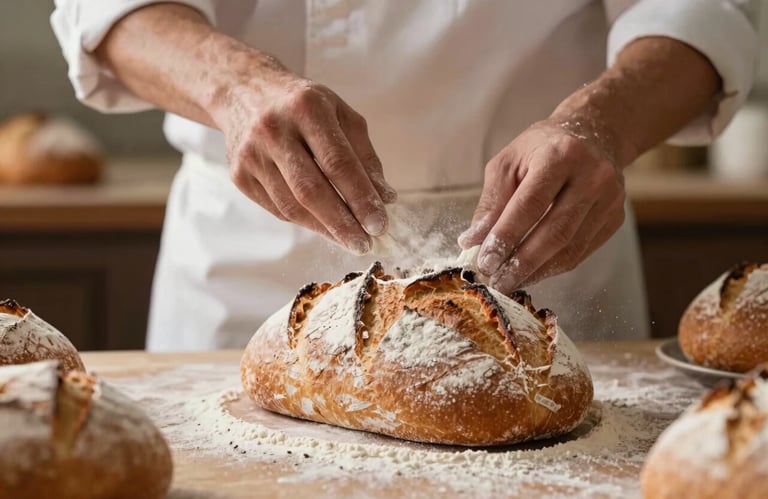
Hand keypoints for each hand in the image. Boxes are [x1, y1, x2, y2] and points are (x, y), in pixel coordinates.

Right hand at [213, 63, 396, 254]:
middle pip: (311, 190)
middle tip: (364, 244)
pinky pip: (276, 208)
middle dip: (342, 223)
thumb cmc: (302, 104)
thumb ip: (364, 155)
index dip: (360, 198)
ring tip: (349, 240)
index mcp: (306, 108)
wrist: (243, 91)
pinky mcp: (239, 174)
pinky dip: (304, 221)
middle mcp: (274, 130)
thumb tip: (385, 198)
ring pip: (291, 205)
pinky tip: (324, 226)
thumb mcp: (340, 114)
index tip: (379, 224)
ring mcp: (252, 154)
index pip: (338, 162)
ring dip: (324, 228)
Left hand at [458, 118, 625, 292]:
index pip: (530, 204)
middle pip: (554, 231)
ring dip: (536, 271)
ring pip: (570, 248)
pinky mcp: (616, 217)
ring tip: (509, 282)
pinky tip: (532, 272)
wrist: (593, 135)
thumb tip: (473, 241)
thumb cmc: (542, 149)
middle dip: (521, 263)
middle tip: (496, 282)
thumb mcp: (508, 162)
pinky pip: (581, 252)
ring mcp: (610, 198)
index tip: (485, 261)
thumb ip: (491, 202)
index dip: (506, 236)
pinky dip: (553, 267)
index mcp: (560, 155)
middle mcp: (592, 176)